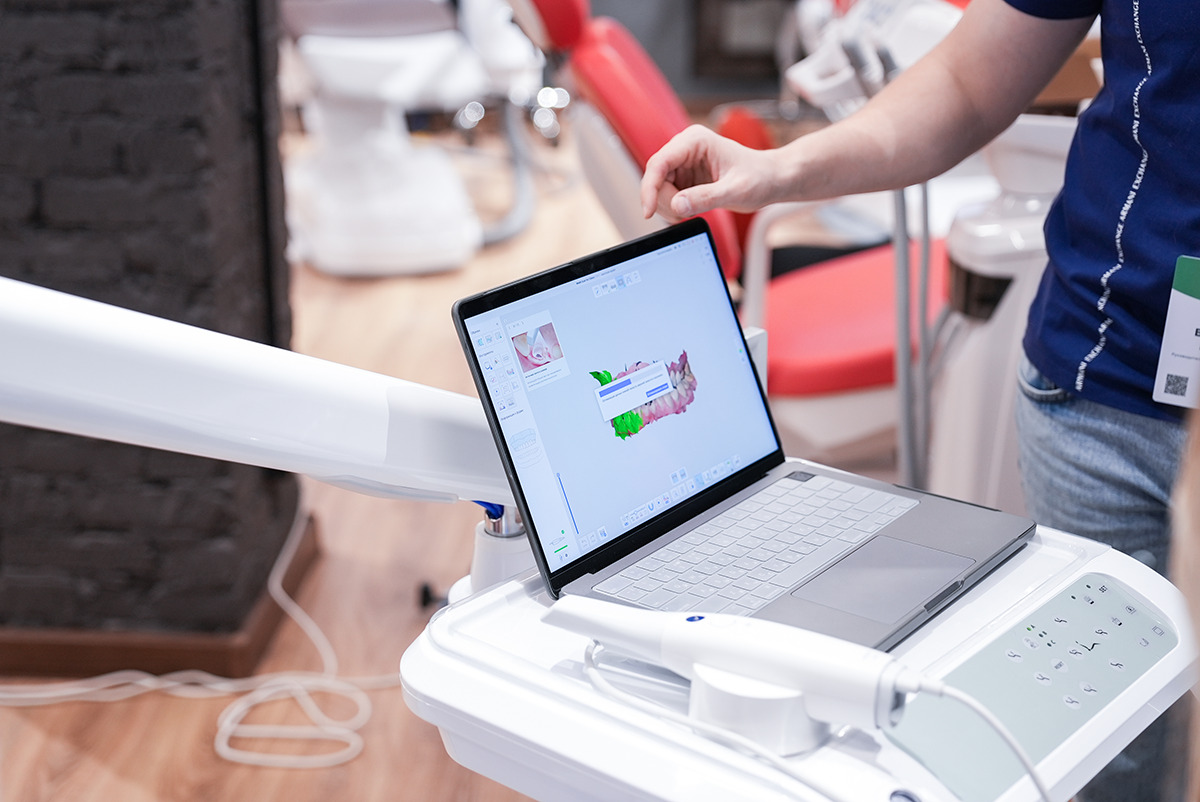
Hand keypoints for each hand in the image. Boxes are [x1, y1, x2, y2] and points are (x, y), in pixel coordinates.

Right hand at [640, 124, 781, 221]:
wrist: (771, 180)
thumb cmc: (760, 178)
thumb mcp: (736, 190)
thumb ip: (706, 198)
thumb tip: (677, 205)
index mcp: (695, 140)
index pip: (659, 163)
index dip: (649, 188)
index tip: (648, 211)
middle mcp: (685, 148)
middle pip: (655, 177)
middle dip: (664, 201)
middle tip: (684, 215)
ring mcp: (683, 163)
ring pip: (659, 188)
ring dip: (669, 206)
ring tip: (693, 211)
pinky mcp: (685, 177)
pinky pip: (667, 195)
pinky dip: (674, 208)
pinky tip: (692, 210)